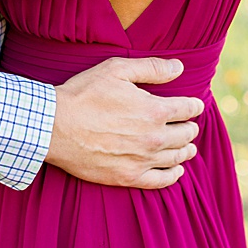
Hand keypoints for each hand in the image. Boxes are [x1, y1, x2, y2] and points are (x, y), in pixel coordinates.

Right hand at [45, 57, 204, 188]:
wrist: (54, 126)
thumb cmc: (82, 94)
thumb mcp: (114, 70)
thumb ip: (150, 68)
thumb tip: (179, 67)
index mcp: (155, 110)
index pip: (188, 109)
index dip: (194, 105)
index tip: (193, 105)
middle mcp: (155, 137)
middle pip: (186, 134)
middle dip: (189, 127)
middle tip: (187, 125)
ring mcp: (143, 159)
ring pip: (178, 157)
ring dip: (185, 149)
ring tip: (186, 146)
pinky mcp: (130, 176)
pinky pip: (163, 180)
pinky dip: (174, 174)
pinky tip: (176, 169)